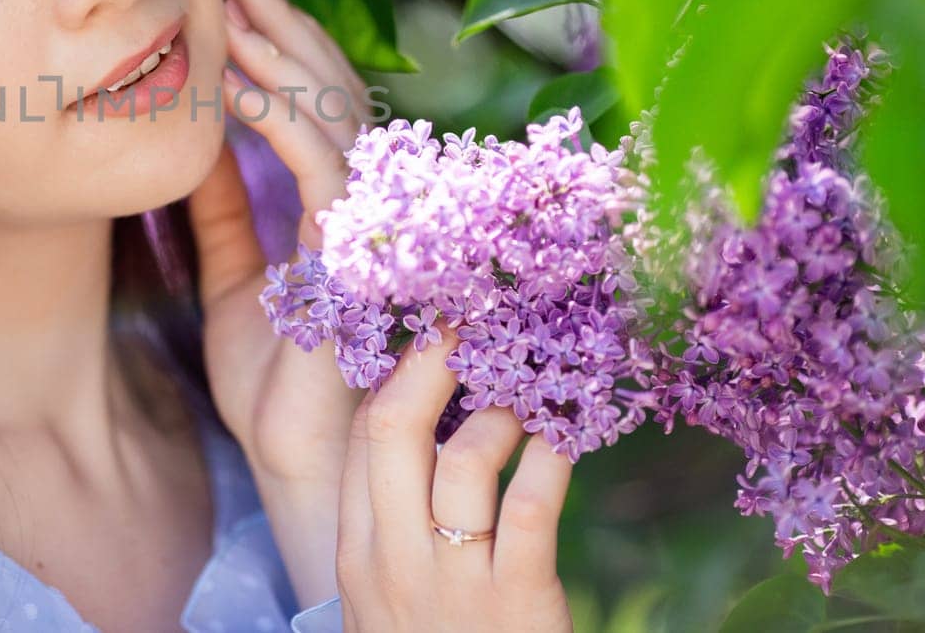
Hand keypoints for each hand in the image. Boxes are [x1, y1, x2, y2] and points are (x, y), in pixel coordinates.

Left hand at [187, 0, 368, 484]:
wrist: (298, 466)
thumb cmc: (275, 388)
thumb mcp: (232, 281)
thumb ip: (223, 212)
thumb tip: (194, 144)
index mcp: (336, 210)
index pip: (317, 107)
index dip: (281, 46)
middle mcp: (364, 208)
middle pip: (333, 93)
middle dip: (284, 25)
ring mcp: (369, 228)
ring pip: (336, 116)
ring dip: (282, 54)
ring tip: (234, 0)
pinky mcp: (358, 256)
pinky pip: (324, 167)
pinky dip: (282, 118)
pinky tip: (238, 83)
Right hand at [335, 329, 573, 631]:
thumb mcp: (386, 597)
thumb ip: (392, 524)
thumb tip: (421, 430)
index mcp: (356, 552)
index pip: (362, 438)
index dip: (395, 374)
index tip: (429, 333)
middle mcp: (394, 558)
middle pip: (395, 428)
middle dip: (432, 361)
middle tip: (468, 321)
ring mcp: (454, 581)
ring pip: (466, 459)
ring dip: (502, 411)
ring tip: (528, 394)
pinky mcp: (518, 602)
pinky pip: (533, 507)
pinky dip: (552, 459)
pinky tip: (568, 437)